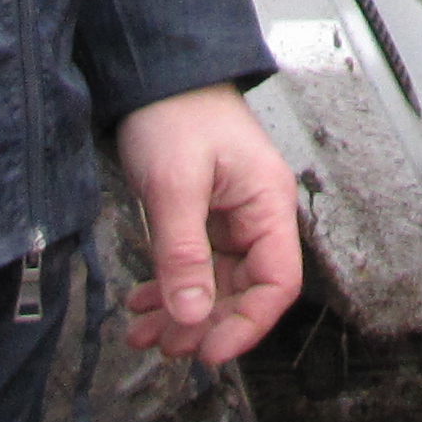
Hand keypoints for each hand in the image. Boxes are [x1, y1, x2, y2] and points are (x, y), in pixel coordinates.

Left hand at [116, 83, 304, 366]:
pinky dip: (169, 289)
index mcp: (267, 203)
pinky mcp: (203, 216)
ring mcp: (228, 217)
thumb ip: (184, 254)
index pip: (277, 282)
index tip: (209, 350)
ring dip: (182, 312)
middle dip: (205, 323)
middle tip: (165, 344)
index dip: (247, 324)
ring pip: (215, 284)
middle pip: (244, 291)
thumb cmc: (177, 109)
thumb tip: (193, 316)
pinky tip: (144, 302)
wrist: (156, 70)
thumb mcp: (176, 184)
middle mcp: (255, 214)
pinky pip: (194, 266)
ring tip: (145, 331)